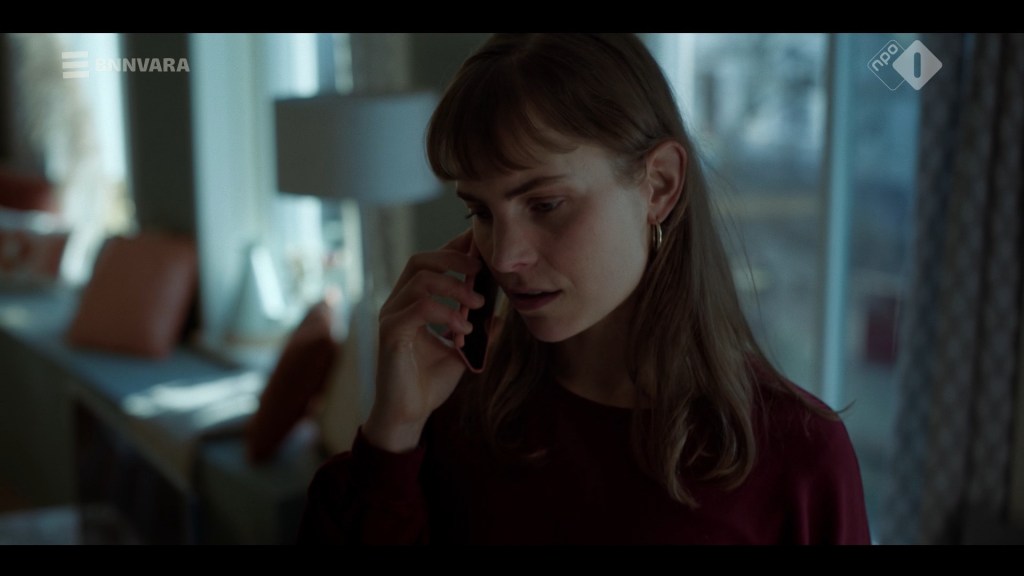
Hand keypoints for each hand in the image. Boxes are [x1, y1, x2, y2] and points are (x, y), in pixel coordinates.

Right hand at [362, 229, 484, 452]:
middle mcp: (397, 303)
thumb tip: (501, 314)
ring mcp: (391, 316)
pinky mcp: (390, 333)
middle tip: (481, 270)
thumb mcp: (463, 351)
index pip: (430, 261)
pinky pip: (418, 308)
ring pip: (420, 279)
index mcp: (411, 302)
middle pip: (421, 260)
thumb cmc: (429, 382)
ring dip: (454, 287)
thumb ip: (478, 331)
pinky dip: (445, 313)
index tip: (480, 247)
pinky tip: (463, 329)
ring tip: (477, 305)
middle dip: (454, 259)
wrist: (410, 414)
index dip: (454, 249)